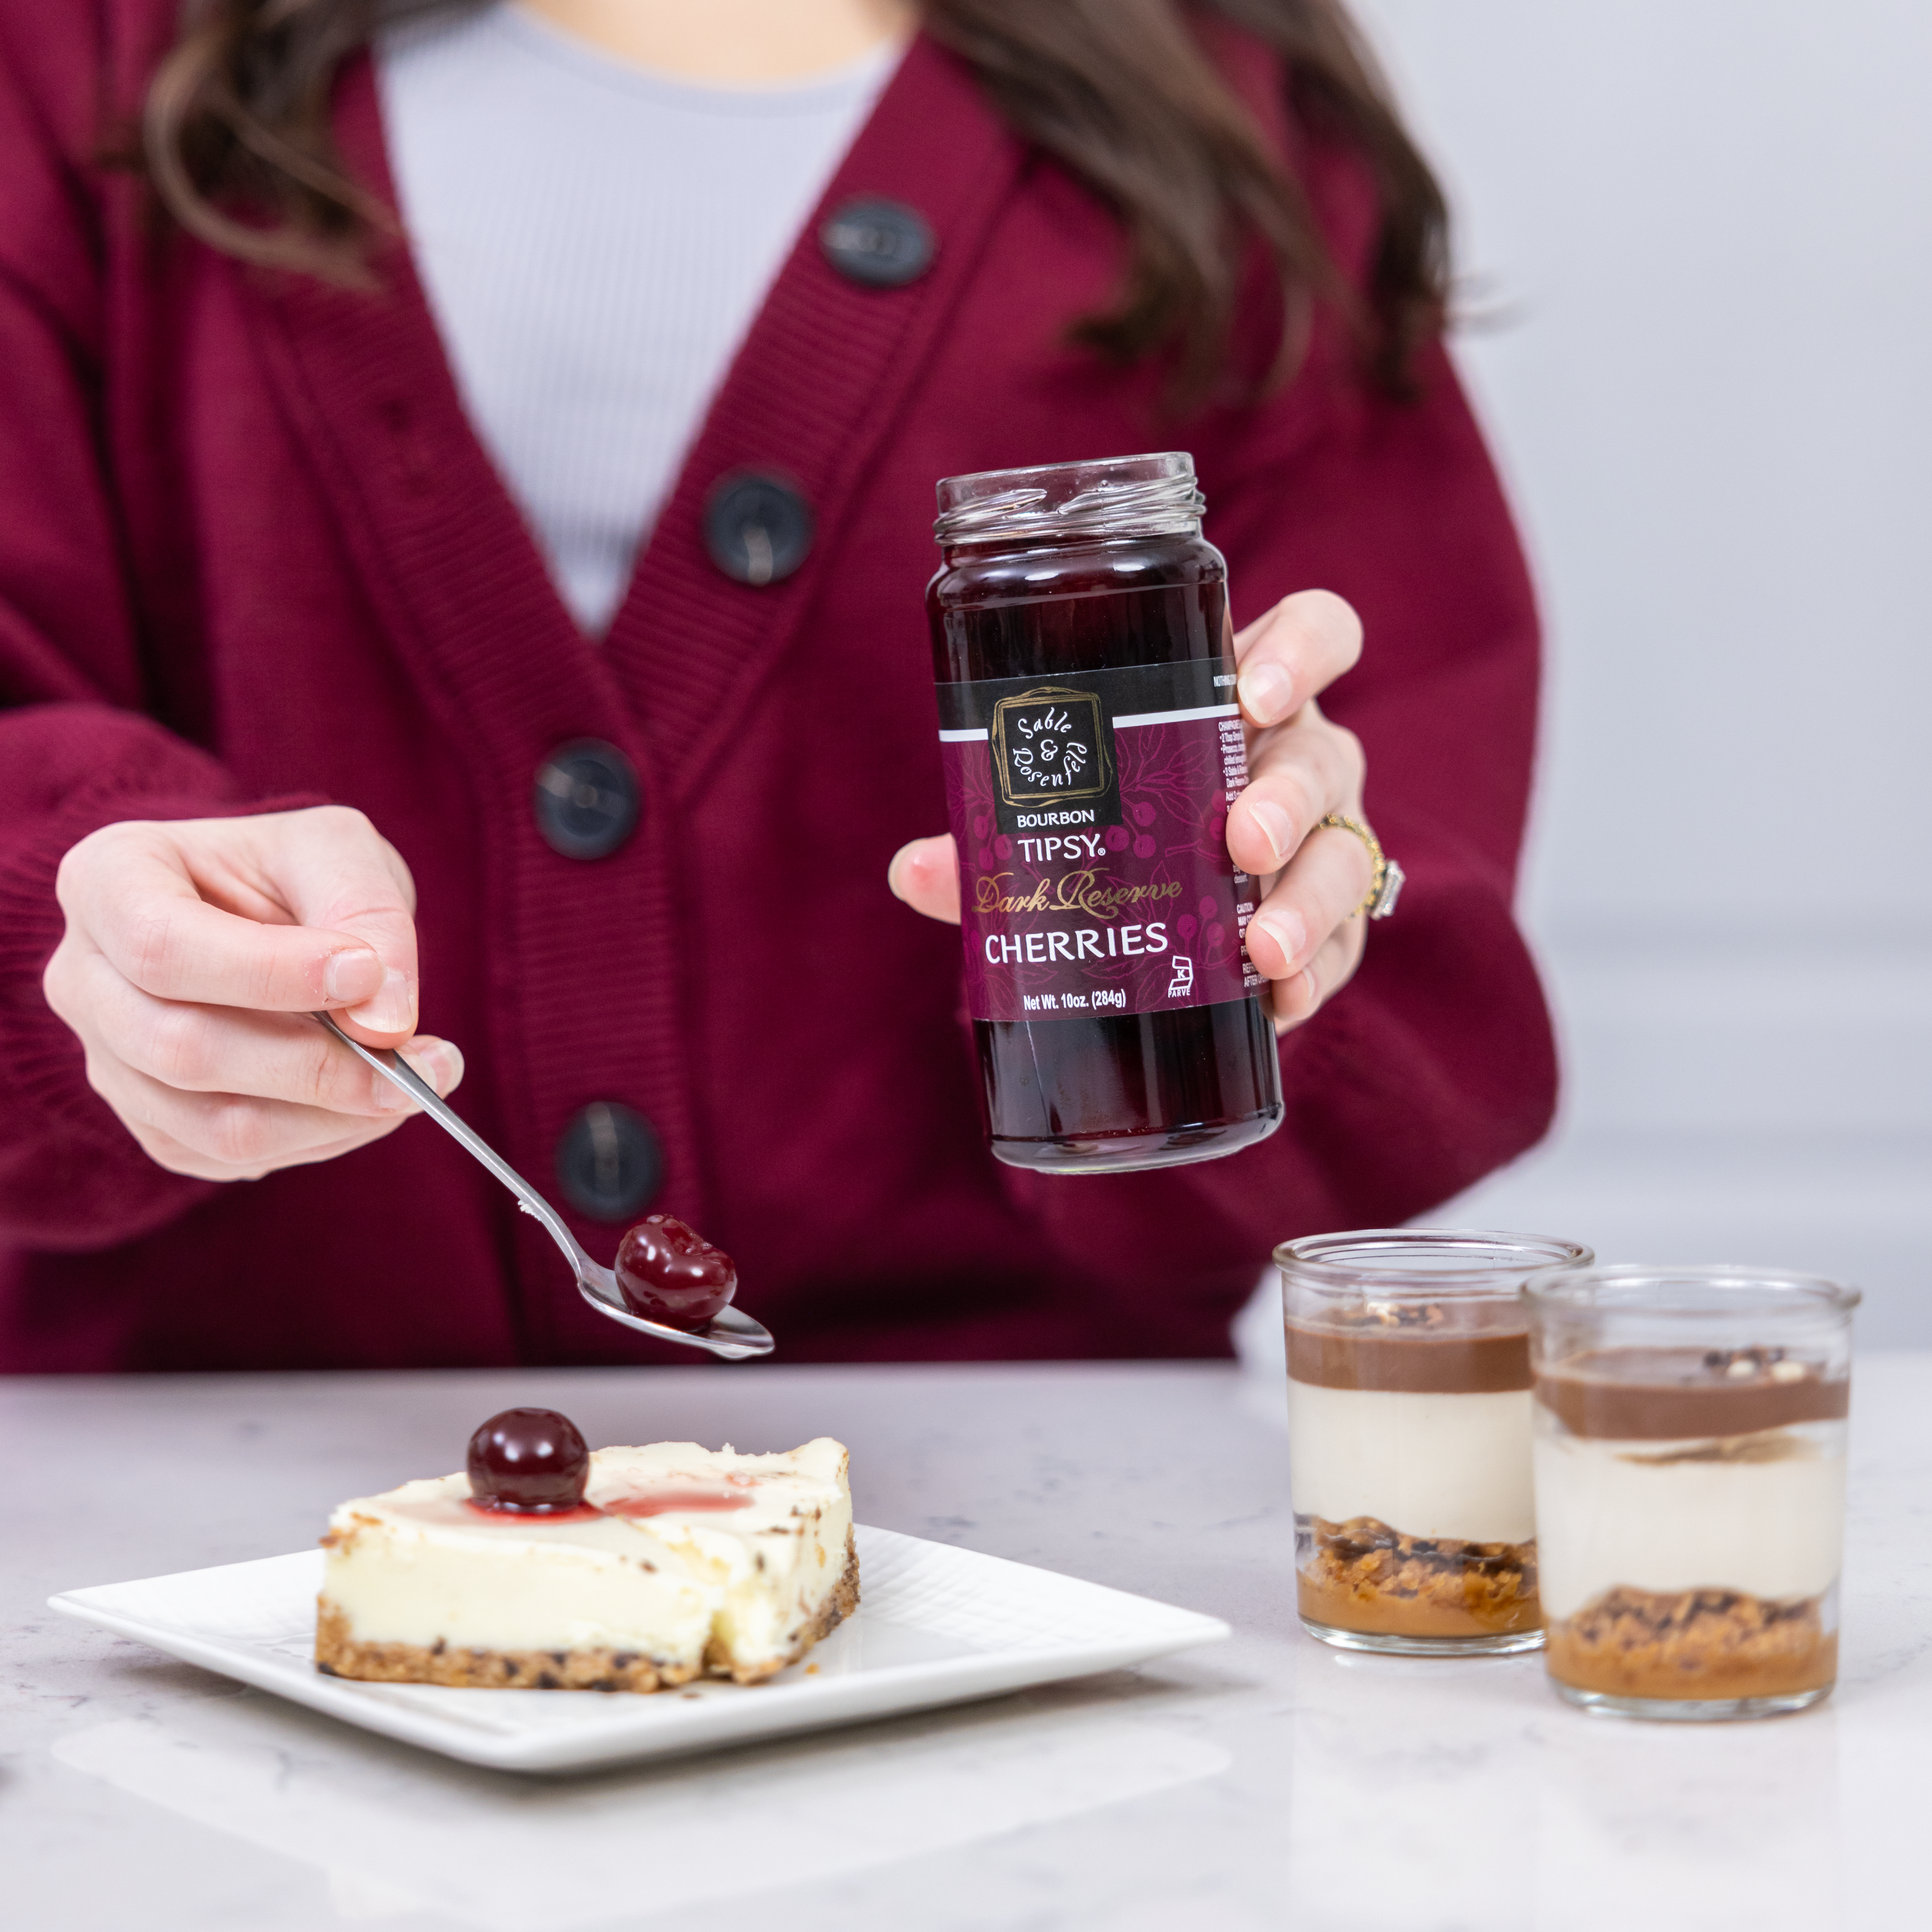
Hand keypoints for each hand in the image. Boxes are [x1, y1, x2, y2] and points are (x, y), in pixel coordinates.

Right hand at [42, 806, 462, 1180]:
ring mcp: (109, 1060)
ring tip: (420, 1081)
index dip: (270, 973)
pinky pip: (232, 1157)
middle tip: (430, 1059)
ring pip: (213, 1123)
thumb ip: (367, 915)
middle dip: (319, 1065)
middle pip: (182, 1048)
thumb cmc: (297, 868)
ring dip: (334, 1116)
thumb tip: (385, 1024)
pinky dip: (322, 1138)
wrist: (276, 910)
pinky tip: (371, 1101)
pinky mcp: (154, 1122)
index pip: (162, 947)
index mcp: (106, 882)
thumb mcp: (339, 850)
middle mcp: (83, 978)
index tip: (367, 972)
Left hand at [888, 590, 1374, 1034]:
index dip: (1302, 652)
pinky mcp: (1336, 925)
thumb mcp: (1065, 816)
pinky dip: (1314, 975)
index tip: (1251, 692)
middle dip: (1285, 801)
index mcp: (1245, 701)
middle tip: (1240, 842)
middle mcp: (1303, 760)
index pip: (1315, 636)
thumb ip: (996, 836)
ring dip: (1306, 901)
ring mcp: (1328, 841)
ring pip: (1347, 854)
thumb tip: (915, 870)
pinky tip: (1280, 1003)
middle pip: (1322, 759)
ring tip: (1259, 948)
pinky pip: (1348, 945)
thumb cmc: (1120, 828)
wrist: (1170, 922)